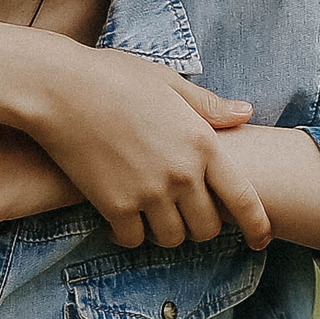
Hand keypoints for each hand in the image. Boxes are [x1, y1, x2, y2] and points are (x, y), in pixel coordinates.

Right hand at [12, 47, 266, 250]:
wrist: (58, 88)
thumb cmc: (113, 77)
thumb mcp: (168, 82)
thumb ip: (208, 106)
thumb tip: (246, 113)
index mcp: (202, 143)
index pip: (244, 200)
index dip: (258, 227)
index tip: (260, 241)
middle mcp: (181, 174)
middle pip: (207, 228)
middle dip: (200, 226)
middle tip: (185, 214)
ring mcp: (148, 193)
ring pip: (172, 239)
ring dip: (166, 232)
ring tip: (152, 215)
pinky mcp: (114, 206)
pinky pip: (133, 240)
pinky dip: (130, 235)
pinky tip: (121, 219)